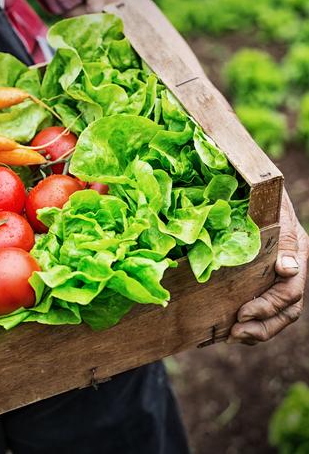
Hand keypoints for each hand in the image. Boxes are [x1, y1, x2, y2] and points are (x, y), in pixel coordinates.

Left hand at [229, 190, 307, 343]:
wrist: (251, 187)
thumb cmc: (262, 196)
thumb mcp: (274, 210)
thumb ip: (283, 238)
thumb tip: (288, 269)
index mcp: (297, 253)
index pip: (291, 292)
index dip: (268, 306)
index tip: (242, 312)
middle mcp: (290, 269)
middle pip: (287, 311)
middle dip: (262, 326)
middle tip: (235, 332)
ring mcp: (276, 277)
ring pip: (277, 315)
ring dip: (256, 331)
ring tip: (232, 336)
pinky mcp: (260, 280)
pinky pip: (262, 310)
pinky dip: (248, 323)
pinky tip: (227, 330)